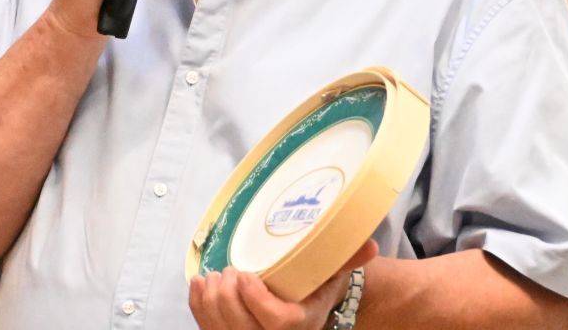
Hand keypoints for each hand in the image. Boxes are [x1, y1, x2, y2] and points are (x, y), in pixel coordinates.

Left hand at [189, 240, 377, 329]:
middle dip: (227, 296)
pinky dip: (199, 306)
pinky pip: (208, 328)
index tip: (245, 274)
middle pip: (241, 329)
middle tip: (229, 269)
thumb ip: (348, 258)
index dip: (256, 301)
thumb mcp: (335, 271)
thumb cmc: (320, 283)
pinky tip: (200, 284)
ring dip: (211, 300)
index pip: (276, 323)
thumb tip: (369, 245)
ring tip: (215, 275)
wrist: (310, 301)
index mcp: (303, 324)